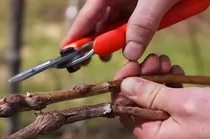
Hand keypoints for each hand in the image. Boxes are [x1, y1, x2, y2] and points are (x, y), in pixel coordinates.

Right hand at [61, 0, 181, 60]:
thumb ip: (142, 24)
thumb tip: (130, 54)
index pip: (87, 17)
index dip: (76, 36)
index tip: (66, 53)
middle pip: (97, 23)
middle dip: (92, 42)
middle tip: (84, 61)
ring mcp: (129, 2)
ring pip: (113, 25)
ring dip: (111, 41)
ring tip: (107, 57)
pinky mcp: (142, 6)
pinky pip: (131, 24)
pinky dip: (129, 36)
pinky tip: (127, 46)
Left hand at [112, 53, 209, 138]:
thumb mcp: (184, 103)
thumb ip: (150, 95)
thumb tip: (124, 86)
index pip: (124, 112)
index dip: (123, 87)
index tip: (131, 66)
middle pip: (138, 106)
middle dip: (142, 80)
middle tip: (154, 59)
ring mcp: (173, 134)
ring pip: (154, 103)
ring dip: (157, 80)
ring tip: (166, 63)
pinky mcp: (187, 127)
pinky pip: (170, 106)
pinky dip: (170, 88)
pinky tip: (176, 73)